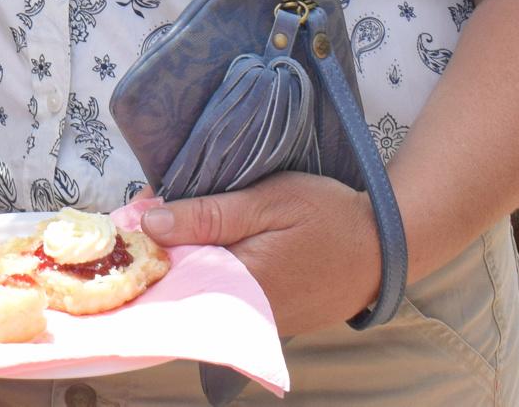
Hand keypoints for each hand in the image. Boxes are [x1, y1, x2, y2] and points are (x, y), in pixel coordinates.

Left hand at [139, 171, 381, 336]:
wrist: (387, 244)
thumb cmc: (329, 216)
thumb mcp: (269, 200)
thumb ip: (210, 214)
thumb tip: (151, 223)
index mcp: (240, 283)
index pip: (172, 272)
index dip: (146, 242)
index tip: (131, 214)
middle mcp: (244, 312)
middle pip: (183, 284)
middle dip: (162, 250)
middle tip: (150, 209)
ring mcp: (258, 320)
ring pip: (203, 290)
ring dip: (185, 259)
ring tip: (175, 220)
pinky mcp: (270, 317)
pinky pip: (227, 294)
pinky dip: (212, 269)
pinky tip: (206, 244)